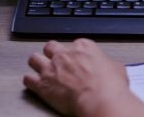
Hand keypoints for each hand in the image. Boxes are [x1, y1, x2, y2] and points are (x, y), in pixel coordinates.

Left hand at [24, 38, 143, 116]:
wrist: (99, 99)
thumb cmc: (109, 85)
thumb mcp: (115, 67)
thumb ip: (107, 63)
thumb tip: (109, 66)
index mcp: (83, 47)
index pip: (73, 44)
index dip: (73, 52)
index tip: (74, 59)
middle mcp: (64, 54)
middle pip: (50, 47)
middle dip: (51, 53)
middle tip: (54, 60)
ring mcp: (51, 68)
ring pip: (34, 58)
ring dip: (37, 64)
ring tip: (39, 69)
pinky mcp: (42, 84)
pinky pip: (27, 78)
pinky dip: (29, 81)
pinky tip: (33, 84)